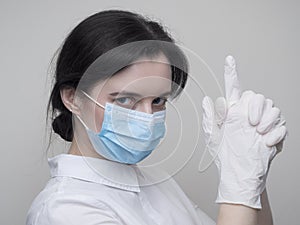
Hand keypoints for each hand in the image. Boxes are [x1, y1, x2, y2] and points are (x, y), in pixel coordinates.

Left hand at [201, 55, 286, 208]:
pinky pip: (281, 124)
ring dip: (266, 121)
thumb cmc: (224, 155)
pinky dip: (275, 134)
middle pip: (257, 96)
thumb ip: (210, 117)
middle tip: (250, 122)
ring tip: (258, 133)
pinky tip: (265, 142)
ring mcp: (262, 123)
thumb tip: (207, 99)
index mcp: (233, 112)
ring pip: (272, 107)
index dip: (231, 73)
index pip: (233, 89)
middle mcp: (248, 114)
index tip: (229, 59)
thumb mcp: (212, 136)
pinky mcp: (274, 133)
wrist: (240, 173)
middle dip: (255, 107)